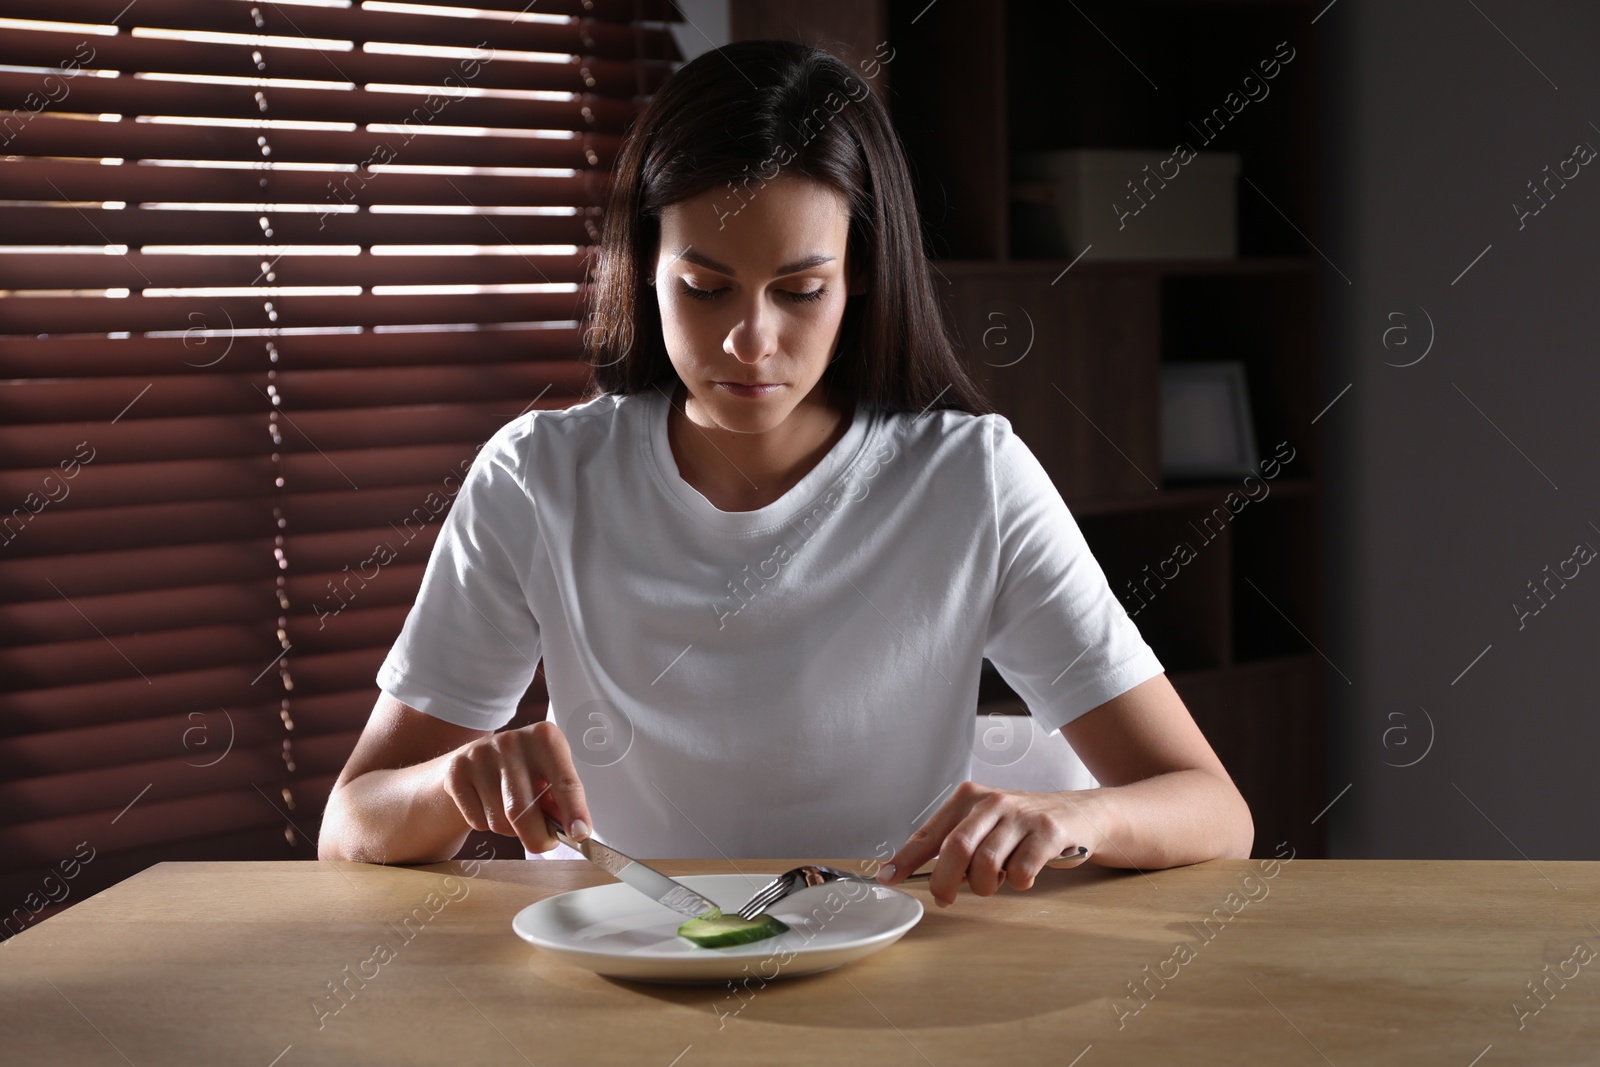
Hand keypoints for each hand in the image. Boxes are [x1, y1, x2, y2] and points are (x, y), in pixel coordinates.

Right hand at [441, 721, 593, 855]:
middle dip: (536, 837)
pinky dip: (487, 825)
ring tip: (510, 811)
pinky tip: (488, 805)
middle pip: (524, 810)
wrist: (474, 760)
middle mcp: (512, 741)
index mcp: (545, 737)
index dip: (574, 811)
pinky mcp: (456, 771)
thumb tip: (574, 831)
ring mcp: (481, 754)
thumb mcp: (548, 776)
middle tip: (543, 843)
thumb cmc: (522, 770)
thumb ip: (561, 801)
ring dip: (510, 830)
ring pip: (499, 821)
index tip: (580, 834)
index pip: (564, 781)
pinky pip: (477, 821)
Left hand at [876, 781, 1094, 906]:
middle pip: (955, 849)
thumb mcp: (984, 824)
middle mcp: (992, 802)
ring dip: (986, 885)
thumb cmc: (1023, 826)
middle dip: (946, 882)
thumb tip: (905, 870)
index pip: (929, 833)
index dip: (905, 859)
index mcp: (968, 798)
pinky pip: (1020, 871)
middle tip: (947, 898)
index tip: (887, 878)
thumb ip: (951, 843)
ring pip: (986, 863)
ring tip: (996, 881)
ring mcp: (1021, 816)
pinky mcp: (1048, 832)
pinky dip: (1017, 883)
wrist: (1079, 814)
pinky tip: (1023, 875)